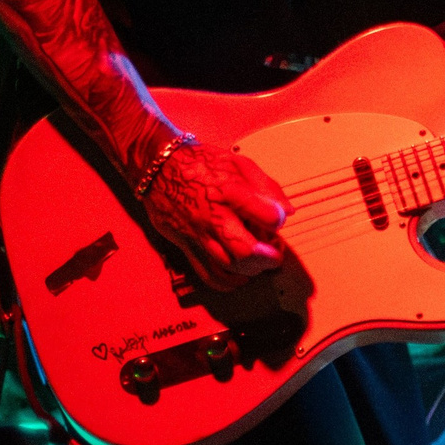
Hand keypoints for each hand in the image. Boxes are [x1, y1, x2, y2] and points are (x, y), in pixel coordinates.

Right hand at [141, 139, 289, 290]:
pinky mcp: (184, 243)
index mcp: (230, 193)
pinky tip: (239, 278)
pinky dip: (225, 281)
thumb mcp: (240, 163)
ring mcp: (196, 233)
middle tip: (276, 256)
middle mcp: (212, 217)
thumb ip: (267, 187)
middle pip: (244, 251)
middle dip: (267, 258)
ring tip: (261, 265)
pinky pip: (205, 271)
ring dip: (250, 270)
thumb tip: (287, 211)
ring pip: (226, 265)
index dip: (277, 221)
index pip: (266, 216)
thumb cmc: (200, 162)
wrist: (157, 166)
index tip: (278, 220)